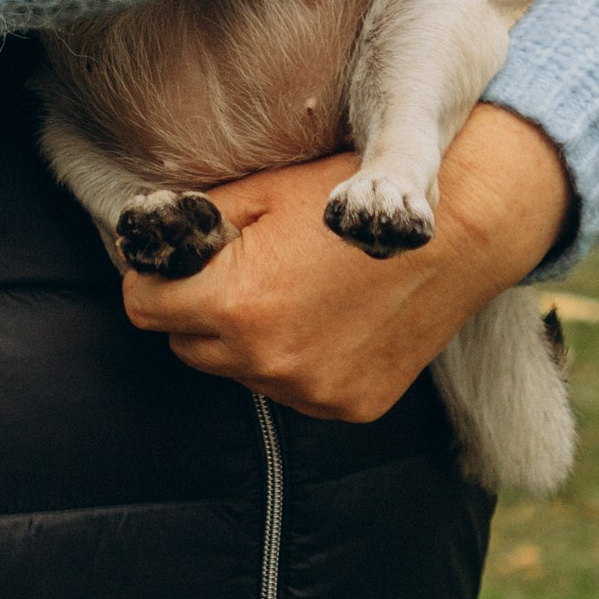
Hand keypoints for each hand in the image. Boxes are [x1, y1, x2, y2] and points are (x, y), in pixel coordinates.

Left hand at [120, 103, 572, 421]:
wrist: (455, 232)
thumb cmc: (348, 194)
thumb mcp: (260, 190)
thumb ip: (194, 223)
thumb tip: (144, 237)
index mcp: (236, 305)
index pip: (143, 306)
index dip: (155, 276)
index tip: (177, 258)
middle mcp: (270, 362)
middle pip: (184, 344)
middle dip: (198, 307)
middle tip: (238, 266)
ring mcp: (312, 392)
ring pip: (236, 371)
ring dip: (245, 338)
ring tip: (290, 287)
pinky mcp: (349, 408)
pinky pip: (291, 389)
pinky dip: (294, 359)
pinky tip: (327, 317)